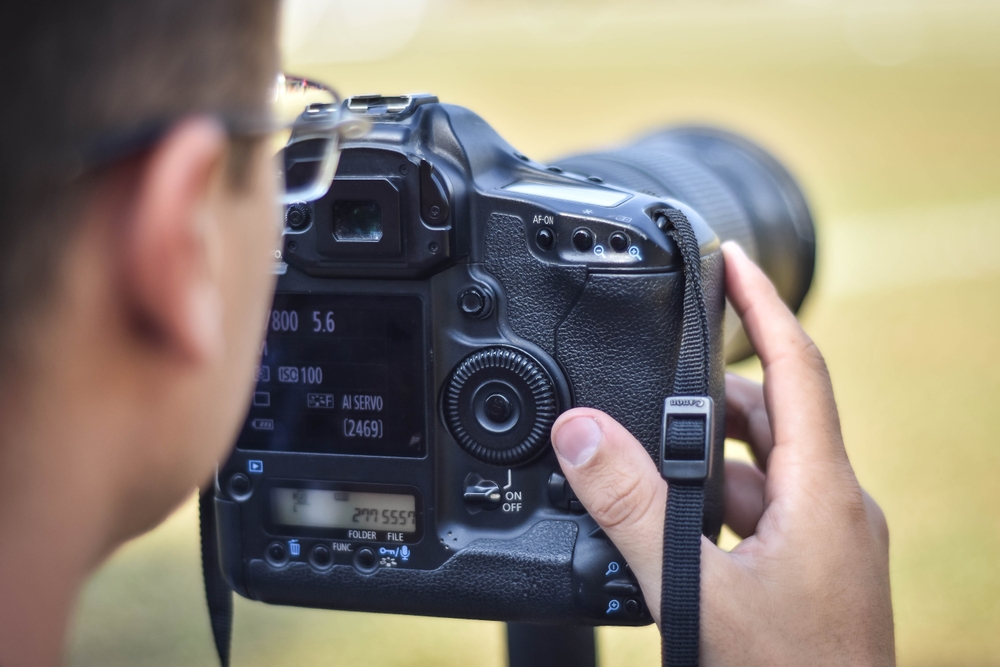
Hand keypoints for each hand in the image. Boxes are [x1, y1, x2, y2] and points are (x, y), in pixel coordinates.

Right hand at [550, 242, 894, 665]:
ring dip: (709, 453)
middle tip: (650, 383)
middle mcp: (834, 508)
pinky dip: (717, 498)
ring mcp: (827, 542)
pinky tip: (675, 528)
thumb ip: (630, 506)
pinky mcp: (812, 572)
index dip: (762, 303)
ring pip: (765, 465)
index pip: (797, 366)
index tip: (730, 257)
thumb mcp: (692, 590)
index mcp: (821, 494)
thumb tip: (578, 432)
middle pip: (773, 413)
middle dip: (711, 390)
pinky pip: (763, 508)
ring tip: (646, 464)